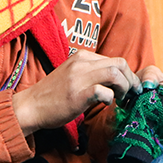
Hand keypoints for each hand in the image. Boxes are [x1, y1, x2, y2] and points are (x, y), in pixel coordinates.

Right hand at [12, 50, 140, 135]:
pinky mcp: (77, 94)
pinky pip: (104, 92)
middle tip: (131, 94)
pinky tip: (105, 105)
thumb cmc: (54, 94)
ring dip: (124, 88)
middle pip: (120, 64)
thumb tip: (118, 80)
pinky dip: (110, 99)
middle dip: (131, 80)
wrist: (31, 106)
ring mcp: (79, 77)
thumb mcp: (74, 75)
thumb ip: (93, 73)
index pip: (115, 60)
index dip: (127, 75)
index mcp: (82, 56)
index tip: (129, 88)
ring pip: (116, 74)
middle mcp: (82, 63)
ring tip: (120, 100)